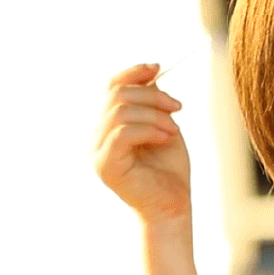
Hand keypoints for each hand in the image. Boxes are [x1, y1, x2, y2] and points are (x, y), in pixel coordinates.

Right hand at [93, 63, 190, 222]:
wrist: (172, 206)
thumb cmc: (168, 170)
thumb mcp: (163, 126)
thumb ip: (153, 103)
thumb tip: (150, 72)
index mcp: (107, 126)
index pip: (111, 87)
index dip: (133, 73)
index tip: (158, 68)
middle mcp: (95, 137)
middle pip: (117, 95)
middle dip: (152, 95)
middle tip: (178, 107)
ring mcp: (96, 151)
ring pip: (121, 112)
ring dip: (154, 115)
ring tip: (173, 130)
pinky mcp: (105, 165)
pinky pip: (123, 133)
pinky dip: (149, 129)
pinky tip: (166, 137)